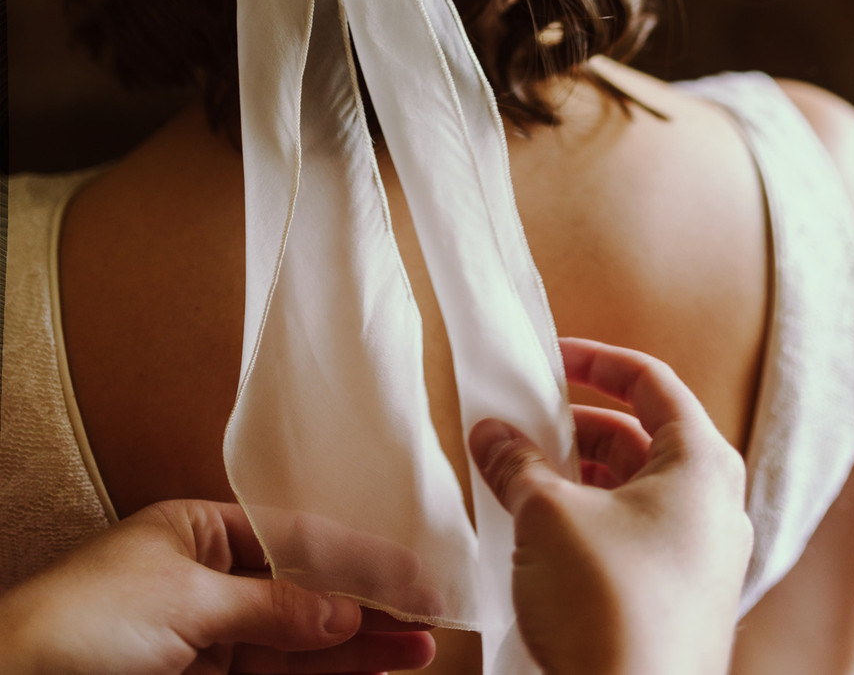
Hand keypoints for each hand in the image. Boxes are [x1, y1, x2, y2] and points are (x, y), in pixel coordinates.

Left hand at [0, 499, 435, 674]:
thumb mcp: (183, 600)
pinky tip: (364, 674)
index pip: (293, 539)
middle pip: (304, 595)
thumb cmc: (82, 623)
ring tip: (419, 651)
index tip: (408, 569)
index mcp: (196, 534)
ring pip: (299, 645)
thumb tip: (339, 613)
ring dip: (359, 650)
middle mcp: (208, 585)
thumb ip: (268, 606)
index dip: (353, 556)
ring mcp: (208, 642)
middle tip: (430, 616)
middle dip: (367, 608)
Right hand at [470, 338, 752, 674]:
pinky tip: (540, 538)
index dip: (597, 360)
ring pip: (635, 492)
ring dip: (577, 479)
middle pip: (641, 438)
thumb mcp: (548, 516)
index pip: (652, 381)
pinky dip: (589, 523)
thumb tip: (491, 433)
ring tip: (520, 483)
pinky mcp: (682, 604)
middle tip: (521, 430)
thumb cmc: (610, 605)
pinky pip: (635, 538)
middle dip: (575, 428)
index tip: (550, 360)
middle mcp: (716, 506)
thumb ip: (517, 463)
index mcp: (702, 464)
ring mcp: (703, 560)